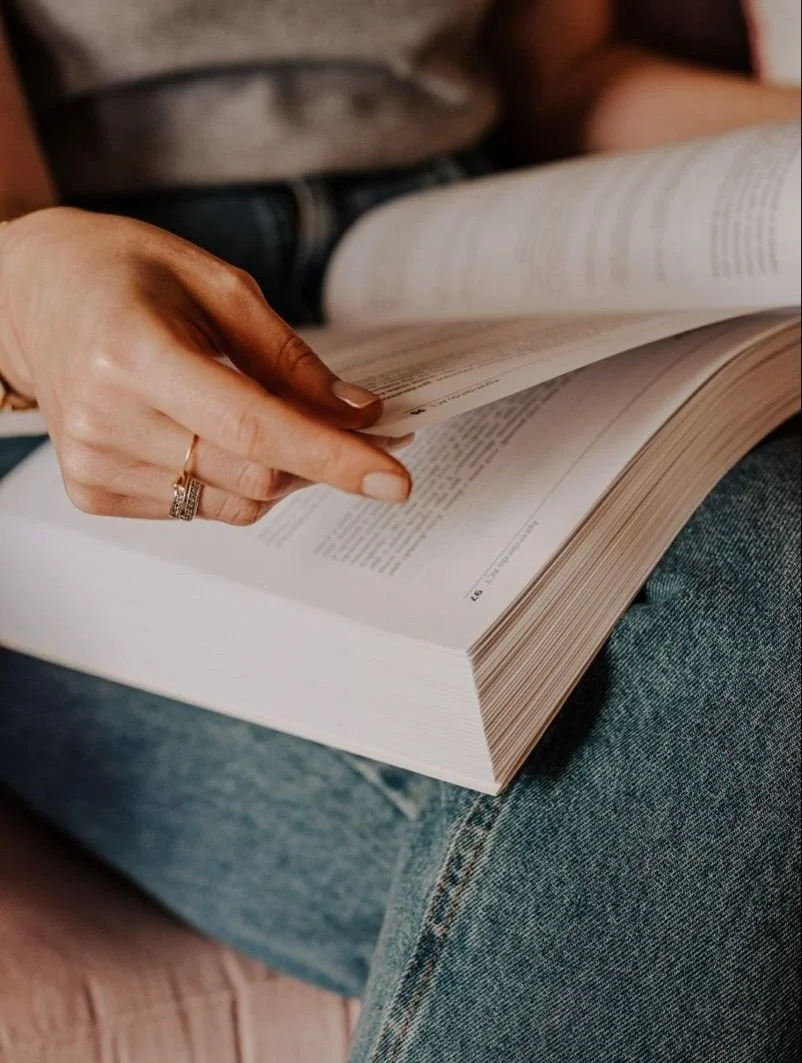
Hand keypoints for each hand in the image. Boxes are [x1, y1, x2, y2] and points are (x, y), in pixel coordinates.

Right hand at [0, 208, 411, 522]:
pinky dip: (231, 480)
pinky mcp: (92, 491)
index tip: (394, 479)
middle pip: (257, 476)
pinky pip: (200, 508)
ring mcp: (94, 463)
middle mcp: (106, 418)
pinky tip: (207, 432)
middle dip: (319, 458)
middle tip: (351, 425)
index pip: (256, 429)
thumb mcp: (217, 285)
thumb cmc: (125, 274)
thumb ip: (290, 358)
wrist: (32, 294)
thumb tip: (357, 413)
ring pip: (236, 503)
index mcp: (135, 353)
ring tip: (260, 415)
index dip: (335, 457)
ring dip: (278, 472)